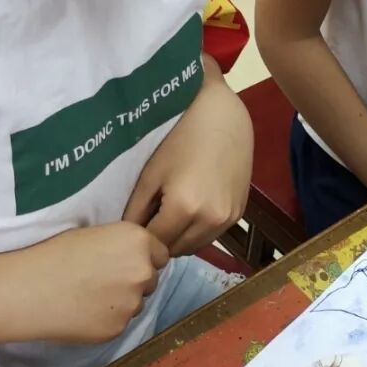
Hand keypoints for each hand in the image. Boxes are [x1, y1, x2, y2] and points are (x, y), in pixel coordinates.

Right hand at [3, 222, 168, 343]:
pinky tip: (83, 312)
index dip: (143, 258)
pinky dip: (107, 318)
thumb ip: (124, 247)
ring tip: (89, 296)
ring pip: (137, 303)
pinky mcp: (119, 328)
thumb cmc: (55, 253)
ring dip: (122, 301)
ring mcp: (133, 303)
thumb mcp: (96, 234)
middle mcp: (143, 271)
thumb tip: (136, 259)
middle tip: (103, 280)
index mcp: (139, 242)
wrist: (29, 288)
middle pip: (151, 279)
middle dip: (134, 280)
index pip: (160, 253)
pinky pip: (120, 321)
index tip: (122, 262)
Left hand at [123, 67, 251, 255]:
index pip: (155, 244)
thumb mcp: (150, 174)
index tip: (133, 229)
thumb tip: (126, 237)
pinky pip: (211, 235)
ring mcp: (228, 219)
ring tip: (169, 215)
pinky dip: (198, 230)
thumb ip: (136, 211)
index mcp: (185, 209)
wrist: (222, 117)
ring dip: (179, 238)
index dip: (141, 239)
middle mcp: (210, 220)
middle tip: (150, 220)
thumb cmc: (179, 138)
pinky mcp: (239, 214)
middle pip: (176, 250)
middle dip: (160, 240)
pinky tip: (191, 208)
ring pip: (195, 246)